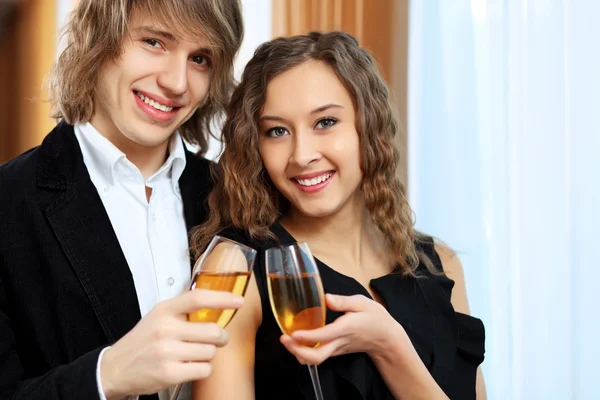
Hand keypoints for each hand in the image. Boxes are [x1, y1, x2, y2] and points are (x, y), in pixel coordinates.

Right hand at [100, 289, 243, 398]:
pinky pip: (204, 369)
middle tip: (218, 339)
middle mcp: (165, 329)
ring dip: (208, 355)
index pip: (198, 298)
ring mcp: (167, 352)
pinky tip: (190, 366)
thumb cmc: (142, 342)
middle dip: (221, 337)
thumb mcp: (158, 316)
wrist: (115, 369)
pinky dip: (203, 369)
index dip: (222, 298)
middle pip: (212, 330)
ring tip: (194, 354)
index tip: (238, 301)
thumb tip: (214, 300)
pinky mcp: (170, 373)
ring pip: (211, 352)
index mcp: (164, 311)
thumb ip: (183, 309)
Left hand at [281, 293, 406, 364]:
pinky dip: (304, 352)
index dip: (308, 336)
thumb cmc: (375, 318)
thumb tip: (325, 298)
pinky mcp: (335, 352)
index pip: (324, 335)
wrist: (386, 339)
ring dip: (298, 353)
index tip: (293, 332)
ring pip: (315, 359)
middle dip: (297, 351)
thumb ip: (343, 301)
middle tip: (284, 339)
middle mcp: (339, 342)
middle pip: (316, 356)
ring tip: (286, 340)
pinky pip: (317, 357)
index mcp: (345, 328)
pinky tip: (297, 341)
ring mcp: (336, 350)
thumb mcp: (362, 303)